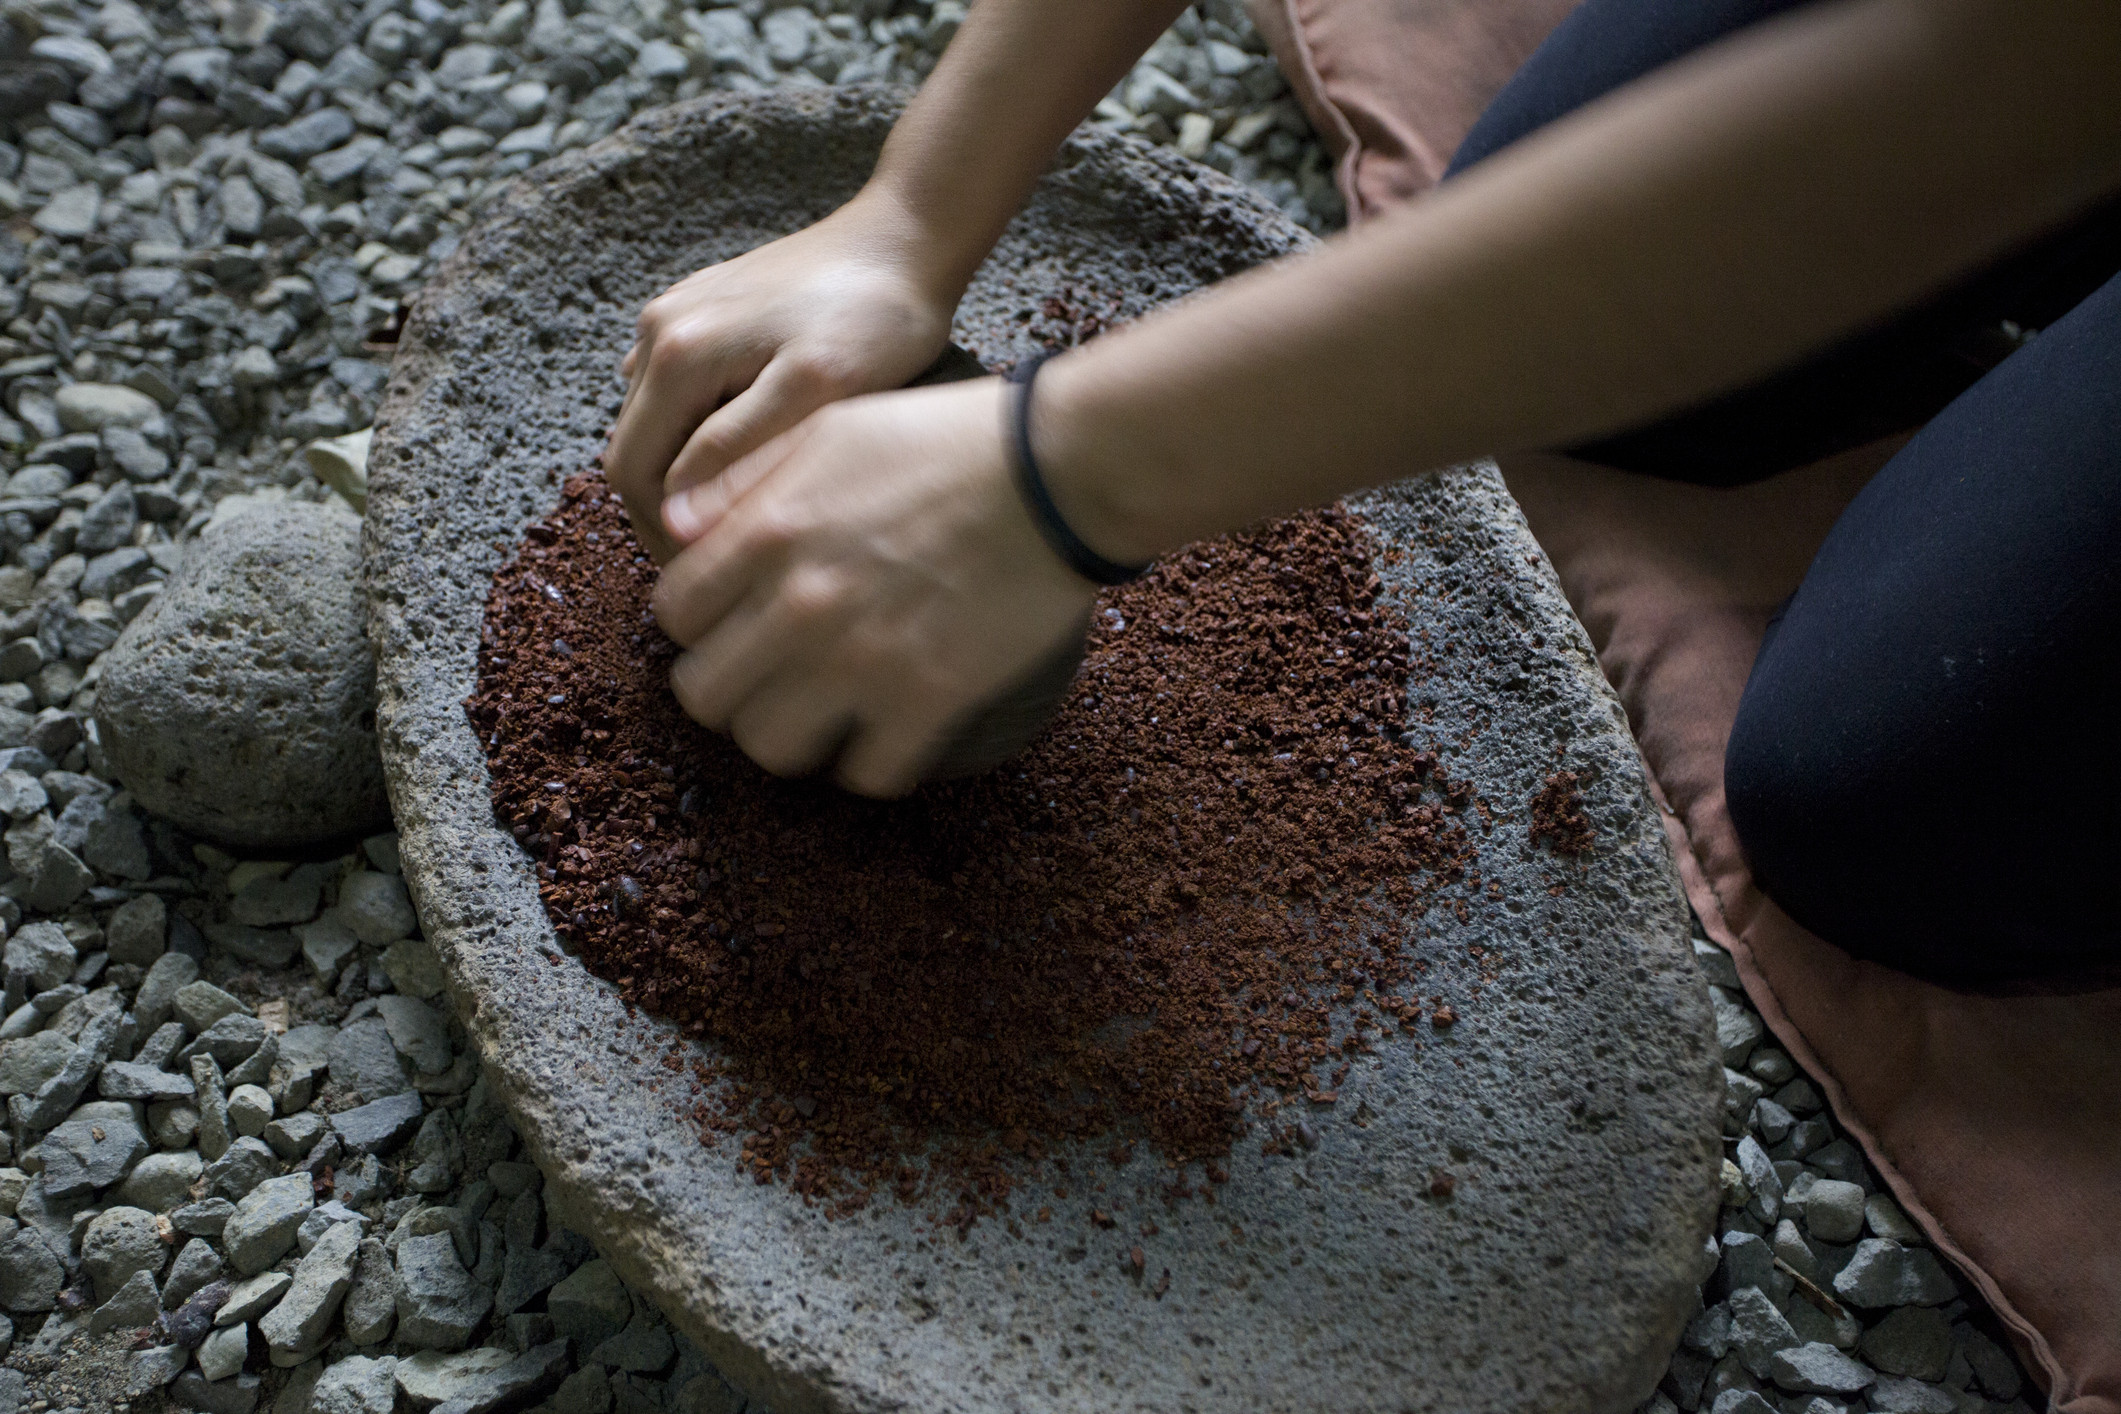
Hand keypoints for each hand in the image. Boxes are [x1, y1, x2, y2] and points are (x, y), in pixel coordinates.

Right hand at [605, 196, 958, 562]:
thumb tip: (673, 510)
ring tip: (738, 513)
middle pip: (634, 447)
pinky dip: (695, 431)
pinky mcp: (702, 309)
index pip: (631, 471)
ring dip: (681, 473)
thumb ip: (736, 448)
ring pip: (653, 420)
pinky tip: (746, 454)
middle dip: (667, 510)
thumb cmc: (874, 316)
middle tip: (724, 555)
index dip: (659, 533)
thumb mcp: (814, 391)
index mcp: (677, 352)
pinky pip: (677, 388)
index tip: (705, 570)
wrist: (903, 238)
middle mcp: (658, 329)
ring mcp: (676, 314)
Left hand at [650, 378, 1098, 795]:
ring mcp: (864, 660)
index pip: (674, 617)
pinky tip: (885, 730)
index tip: (732, 619)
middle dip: (730, 687)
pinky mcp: (930, 699)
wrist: (1058, 471)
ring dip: (789, 733)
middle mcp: (801, 605)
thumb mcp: (829, 429)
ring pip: (771, 748)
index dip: (698, 622)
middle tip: (767, 673)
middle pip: (706, 697)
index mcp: (768, 534)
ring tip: (819, 709)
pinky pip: (867, 774)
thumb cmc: (945, 439)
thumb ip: (743, 481)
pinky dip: (869, 761)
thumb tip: (675, 528)